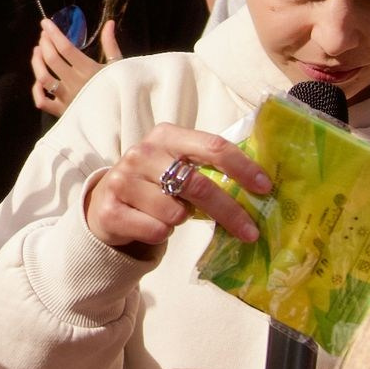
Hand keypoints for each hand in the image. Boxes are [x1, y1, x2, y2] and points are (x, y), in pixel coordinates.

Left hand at [31, 18, 119, 115]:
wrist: (122, 122)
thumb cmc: (121, 91)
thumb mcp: (118, 66)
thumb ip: (110, 45)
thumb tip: (109, 23)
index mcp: (89, 70)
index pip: (65, 48)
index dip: (53, 33)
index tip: (45, 22)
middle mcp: (75, 83)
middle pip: (52, 59)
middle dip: (44, 43)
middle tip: (43, 35)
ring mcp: (66, 99)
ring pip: (43, 78)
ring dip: (36, 62)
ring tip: (37, 51)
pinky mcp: (62, 113)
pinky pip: (43, 102)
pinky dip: (37, 91)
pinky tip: (38, 81)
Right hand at [83, 124, 269, 252]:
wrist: (104, 203)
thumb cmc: (153, 184)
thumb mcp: (176, 165)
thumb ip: (207, 167)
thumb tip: (258, 187)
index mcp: (166, 135)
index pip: (213, 146)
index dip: (243, 167)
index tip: (265, 187)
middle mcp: (142, 153)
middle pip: (199, 185)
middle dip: (230, 212)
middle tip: (251, 232)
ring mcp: (123, 180)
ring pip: (176, 213)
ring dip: (182, 220)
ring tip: (170, 215)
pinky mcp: (110, 210)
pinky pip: (156, 230)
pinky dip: (161, 233)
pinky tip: (151, 224)